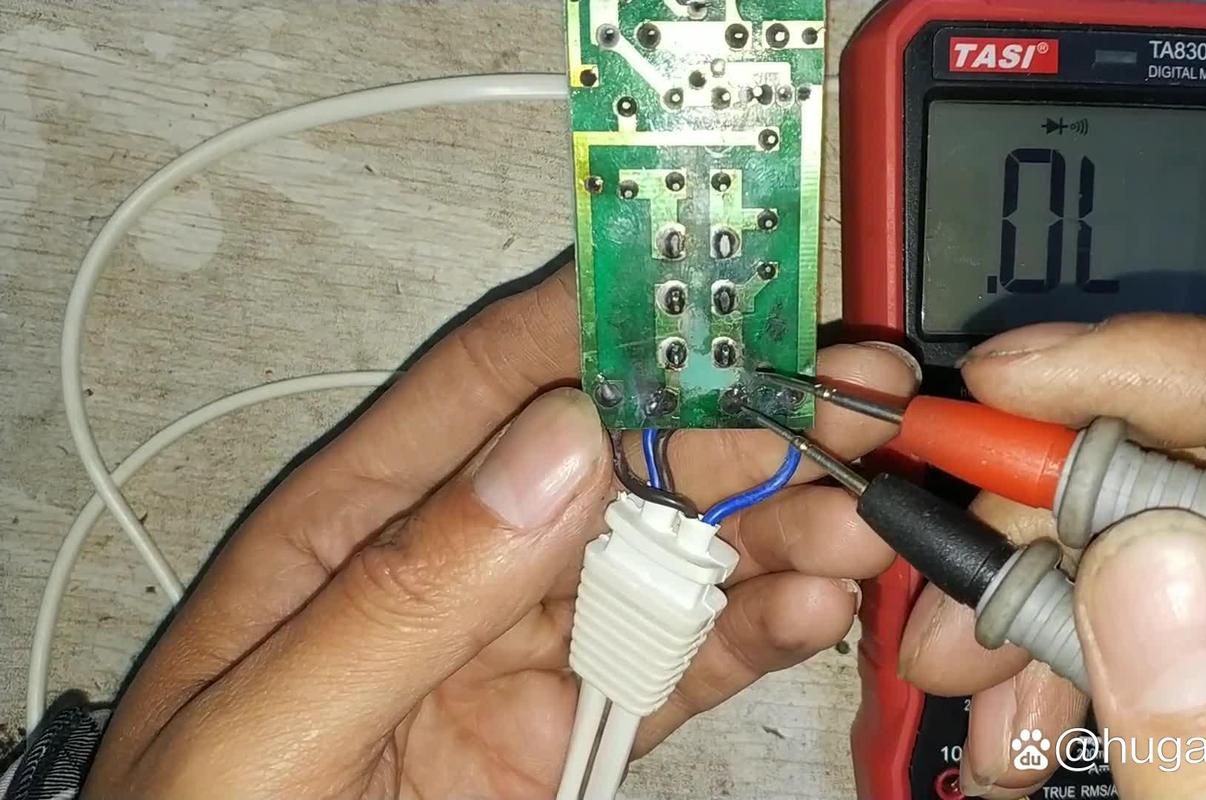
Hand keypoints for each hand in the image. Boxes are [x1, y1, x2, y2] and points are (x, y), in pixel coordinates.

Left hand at [84, 265, 919, 798]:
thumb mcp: (268, 728)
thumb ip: (405, 595)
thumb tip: (550, 452)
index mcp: (355, 527)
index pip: (492, 386)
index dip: (608, 321)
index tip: (714, 284)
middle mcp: (454, 567)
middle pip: (612, 468)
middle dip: (733, 429)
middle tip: (843, 405)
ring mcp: (517, 650)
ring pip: (662, 563)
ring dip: (767, 536)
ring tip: (856, 525)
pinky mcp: (564, 734)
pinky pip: (669, 670)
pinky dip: (747, 640)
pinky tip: (809, 611)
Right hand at [900, 315, 1205, 798]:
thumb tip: (1143, 572)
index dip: (1161, 372)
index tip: (1008, 380)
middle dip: (1067, 528)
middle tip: (956, 598)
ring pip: (1193, 550)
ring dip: (1060, 608)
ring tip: (987, 698)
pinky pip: (1200, 621)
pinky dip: (1100, 655)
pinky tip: (1040, 711)